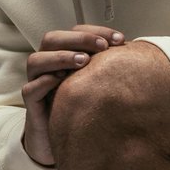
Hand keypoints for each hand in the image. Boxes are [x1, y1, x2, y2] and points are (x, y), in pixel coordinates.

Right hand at [21, 25, 124, 164]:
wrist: (60, 138)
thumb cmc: (81, 106)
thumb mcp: (97, 84)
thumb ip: (108, 68)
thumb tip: (138, 55)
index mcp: (63, 54)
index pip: (75, 31)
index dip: (97, 31)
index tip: (120, 39)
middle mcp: (47, 64)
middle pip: (52, 39)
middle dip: (79, 39)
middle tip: (101, 47)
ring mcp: (37, 81)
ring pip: (37, 60)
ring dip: (60, 57)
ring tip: (83, 61)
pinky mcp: (31, 102)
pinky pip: (31, 88)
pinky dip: (45, 82)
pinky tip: (61, 81)